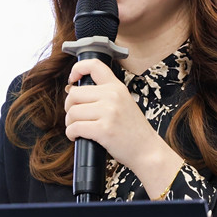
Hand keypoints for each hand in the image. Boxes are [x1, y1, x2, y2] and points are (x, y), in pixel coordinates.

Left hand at [64, 58, 183, 197]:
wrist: (147, 150)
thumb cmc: (133, 130)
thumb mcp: (124, 103)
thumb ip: (105, 95)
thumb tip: (75, 93)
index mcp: (117, 87)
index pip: (94, 65)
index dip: (77, 69)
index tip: (72, 80)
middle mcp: (113, 96)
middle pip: (74, 94)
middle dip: (69, 107)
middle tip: (75, 117)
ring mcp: (108, 112)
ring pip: (72, 112)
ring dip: (70, 123)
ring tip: (77, 128)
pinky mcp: (103, 129)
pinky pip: (75, 127)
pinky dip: (71, 133)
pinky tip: (76, 136)